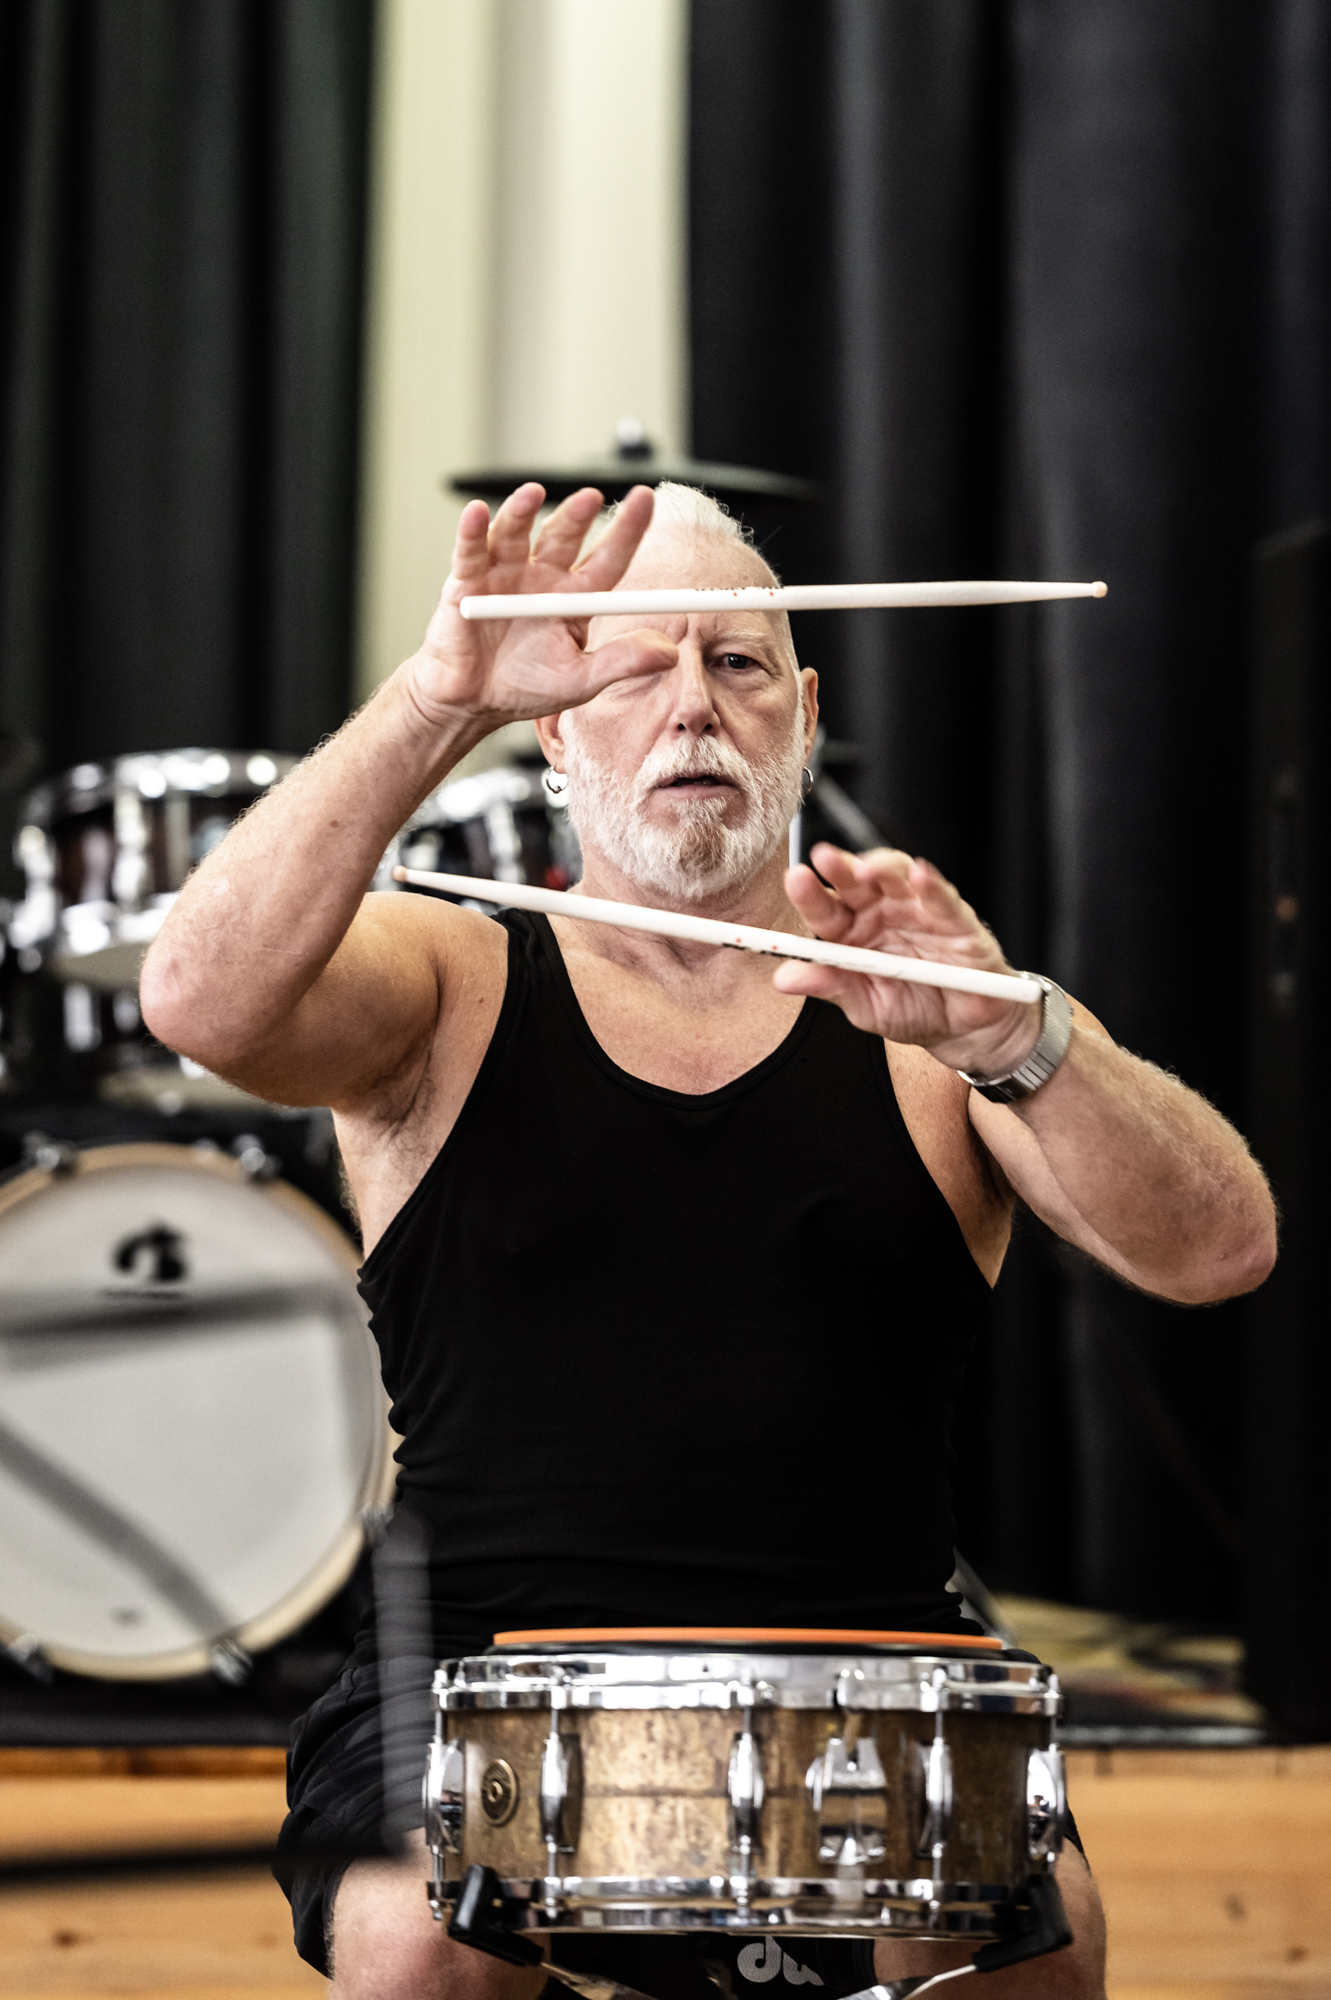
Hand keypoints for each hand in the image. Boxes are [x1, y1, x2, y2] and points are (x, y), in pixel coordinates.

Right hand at [406, 483, 676, 732]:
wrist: (472, 703)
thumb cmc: (527, 687)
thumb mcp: (582, 680)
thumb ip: (623, 662)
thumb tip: (672, 651)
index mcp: (574, 597)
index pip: (607, 557)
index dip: (627, 529)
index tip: (646, 498)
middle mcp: (542, 577)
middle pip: (563, 537)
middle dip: (576, 516)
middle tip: (592, 498)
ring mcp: (503, 575)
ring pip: (515, 535)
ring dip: (522, 512)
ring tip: (533, 494)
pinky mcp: (465, 583)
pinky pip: (469, 552)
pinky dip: (472, 533)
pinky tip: (478, 514)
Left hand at [777, 844, 1041, 1074]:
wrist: (960, 1030)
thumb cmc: (910, 1010)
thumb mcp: (863, 1005)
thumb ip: (829, 986)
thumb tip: (784, 978)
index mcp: (851, 932)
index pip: (825, 907)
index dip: (810, 894)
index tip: (796, 880)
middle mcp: (882, 913)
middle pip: (858, 882)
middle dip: (841, 867)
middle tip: (825, 859)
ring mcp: (918, 912)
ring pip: (898, 877)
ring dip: (882, 867)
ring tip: (866, 870)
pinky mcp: (955, 920)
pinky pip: (943, 898)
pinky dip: (932, 885)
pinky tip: (920, 875)